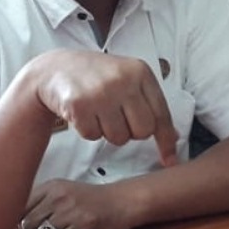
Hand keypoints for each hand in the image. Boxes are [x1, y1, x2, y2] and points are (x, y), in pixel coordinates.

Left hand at [19, 179, 134, 228]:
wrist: (122, 201)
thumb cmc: (90, 199)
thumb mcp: (63, 192)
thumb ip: (40, 202)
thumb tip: (13, 223)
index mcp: (50, 187)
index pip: (19, 206)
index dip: (20, 221)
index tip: (29, 226)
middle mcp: (58, 196)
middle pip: (27, 224)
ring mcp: (71, 211)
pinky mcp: (84, 225)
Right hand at [29, 50, 178, 166]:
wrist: (54, 69)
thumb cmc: (96, 77)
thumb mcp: (128, 80)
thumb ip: (150, 104)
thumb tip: (174, 136)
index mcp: (141, 72)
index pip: (162, 114)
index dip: (166, 140)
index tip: (169, 160)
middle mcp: (123, 80)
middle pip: (143, 131)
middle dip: (131, 132)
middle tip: (116, 118)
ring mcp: (101, 92)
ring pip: (119, 137)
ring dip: (108, 132)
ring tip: (98, 112)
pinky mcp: (79, 105)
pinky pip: (93, 136)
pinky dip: (88, 130)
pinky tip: (83, 113)